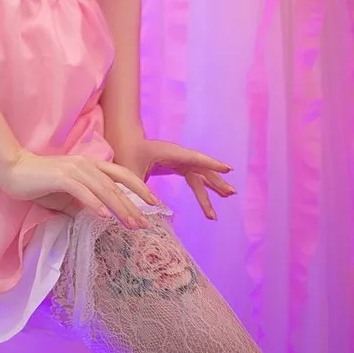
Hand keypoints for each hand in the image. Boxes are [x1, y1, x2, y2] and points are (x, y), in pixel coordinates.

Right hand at [0, 149, 161, 229]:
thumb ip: (83, 201)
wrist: (14, 170)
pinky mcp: (61, 177)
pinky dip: (94, 203)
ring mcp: (74, 169)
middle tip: (146, 222)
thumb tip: (97, 215)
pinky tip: (104, 216)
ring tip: (131, 224)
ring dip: (119, 207)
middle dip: (134, 203)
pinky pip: (82, 191)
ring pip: (103, 188)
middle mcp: (85, 164)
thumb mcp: (67, 194)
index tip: (155, 203)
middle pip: (117, 183)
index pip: (121, 174)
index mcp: (90, 165)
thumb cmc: (39, 183)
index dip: (140, 187)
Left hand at [112, 137, 235, 220]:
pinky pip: (193, 177)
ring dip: (213, 185)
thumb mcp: (129, 173)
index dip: (210, 163)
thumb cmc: (125, 154)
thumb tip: (147, 211)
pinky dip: (203, 188)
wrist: (123, 141)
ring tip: (228, 196)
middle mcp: (176, 155)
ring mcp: (178, 159)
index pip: (193, 158)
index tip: (227, 168)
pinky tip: (213, 198)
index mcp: (167, 153)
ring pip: (200, 174)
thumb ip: (138, 191)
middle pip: (200, 167)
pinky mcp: (176, 165)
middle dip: (216, 179)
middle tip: (231, 193)